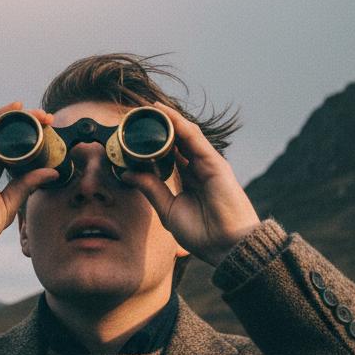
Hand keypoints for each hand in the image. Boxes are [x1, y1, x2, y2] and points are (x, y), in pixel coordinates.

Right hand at [0, 103, 59, 267]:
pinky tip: (12, 109)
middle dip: (27, 126)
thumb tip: (51, 172)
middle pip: (5, 138)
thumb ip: (26, 186)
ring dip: (15, 119)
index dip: (32, 142)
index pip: (14, 153)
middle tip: (48, 118)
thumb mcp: (7, 205)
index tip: (52, 134)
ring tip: (36, 112)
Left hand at [119, 102, 260, 266]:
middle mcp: (198, 167)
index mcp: (188, 179)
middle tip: (137, 115)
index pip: (169, 153)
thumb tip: (127, 173)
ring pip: (185, 133)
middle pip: (177, 140)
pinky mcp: (215, 162)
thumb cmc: (202, 233)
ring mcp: (208, 163)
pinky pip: (194, 137)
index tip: (132, 134)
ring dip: (167, 118)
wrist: (226, 247)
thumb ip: (150, 189)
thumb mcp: (168, 209)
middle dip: (159, 126)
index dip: (152, 142)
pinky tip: (164, 113)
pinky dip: (179, 123)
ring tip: (149, 107)